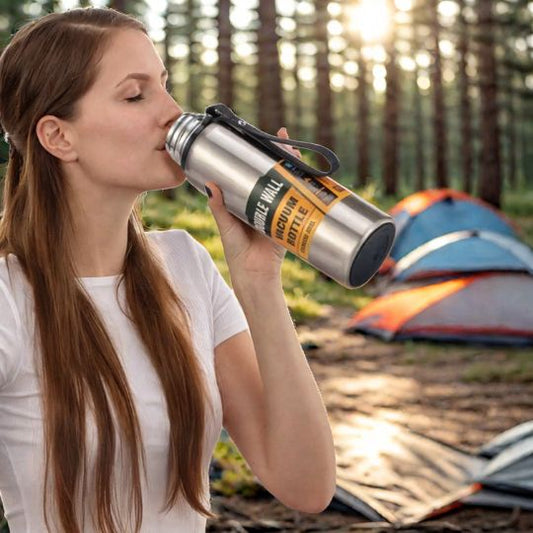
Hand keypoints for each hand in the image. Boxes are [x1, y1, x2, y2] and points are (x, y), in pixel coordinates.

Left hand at [206, 127, 300, 283]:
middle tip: (283, 139)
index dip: (258, 156)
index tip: (259, 138)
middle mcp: (266, 201)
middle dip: (282, 155)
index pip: (255, 172)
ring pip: (289, 182)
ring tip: (294, 152)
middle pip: (276, 172)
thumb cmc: (237, 251)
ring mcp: (280, 209)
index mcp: (249, 200)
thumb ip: (218, 207)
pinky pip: (299, 201)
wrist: (254, 273)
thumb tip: (209, 185)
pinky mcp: (291, 220)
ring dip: (295, 166)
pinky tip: (309, 175)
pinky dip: (306, 188)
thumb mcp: (225, 225)